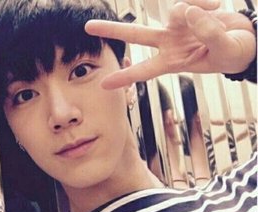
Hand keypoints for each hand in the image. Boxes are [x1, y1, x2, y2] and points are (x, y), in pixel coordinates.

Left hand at [85, 0, 256, 88]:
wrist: (246, 39)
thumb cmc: (234, 53)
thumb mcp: (224, 50)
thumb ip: (207, 33)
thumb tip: (186, 12)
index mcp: (173, 62)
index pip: (144, 71)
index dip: (125, 78)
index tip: (103, 85)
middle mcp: (169, 44)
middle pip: (135, 36)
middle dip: (112, 31)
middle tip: (88, 27)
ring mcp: (176, 26)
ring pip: (171, 11)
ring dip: (194, 9)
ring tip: (216, 10)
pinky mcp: (187, 9)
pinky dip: (205, 0)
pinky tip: (217, 4)